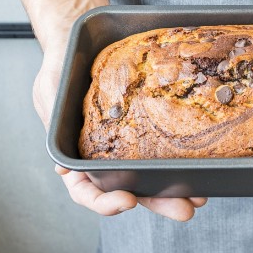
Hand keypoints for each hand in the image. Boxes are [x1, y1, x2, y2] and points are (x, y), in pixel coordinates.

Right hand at [34, 38, 206, 220]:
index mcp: (77, 157)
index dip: (106, 202)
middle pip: (131, 188)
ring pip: (155, 171)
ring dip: (178, 186)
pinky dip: (184, 153)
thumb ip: (55, 122)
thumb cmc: (61, 69)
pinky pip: (168, 141)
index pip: (88, 191)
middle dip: (159, 201)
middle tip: (185, 208)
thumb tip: (63, 169)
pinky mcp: (151, 122)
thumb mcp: (49, 93)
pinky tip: (202, 159)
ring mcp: (132, 141)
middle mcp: (107, 155)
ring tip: (200, 193)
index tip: (128, 200)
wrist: (82, 44)